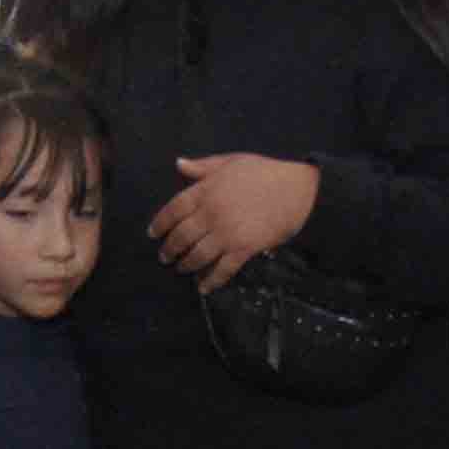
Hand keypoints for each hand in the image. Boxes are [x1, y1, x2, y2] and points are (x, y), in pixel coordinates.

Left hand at [152, 153, 321, 289]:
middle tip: (165, 257)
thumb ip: (203, 166)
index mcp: (206, 190)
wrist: (296, 190)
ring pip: (197, 255)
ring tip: (181, 269)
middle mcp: (211, 213)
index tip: (153, 234)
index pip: (173, 209)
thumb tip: (178, 164)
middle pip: (181, 236)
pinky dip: (211, 281)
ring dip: (186, 265)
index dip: (160, 223)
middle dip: (169, 249)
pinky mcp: (243, 248)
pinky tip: (204, 287)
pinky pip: (222, 269)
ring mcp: (227, 233)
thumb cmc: (264, 173)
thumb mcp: (231, 161)